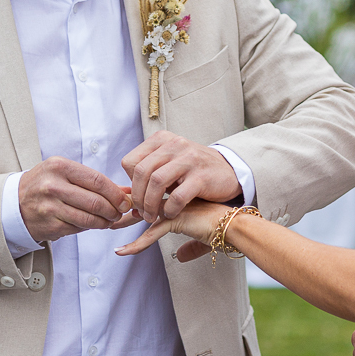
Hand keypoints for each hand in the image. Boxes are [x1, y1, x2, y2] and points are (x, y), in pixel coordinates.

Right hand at [19, 156, 129, 242]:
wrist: (14, 203)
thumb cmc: (45, 184)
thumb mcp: (64, 172)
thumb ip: (94, 180)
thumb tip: (126, 191)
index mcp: (59, 166)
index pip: (97, 180)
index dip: (115, 193)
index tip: (124, 200)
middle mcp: (53, 186)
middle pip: (95, 201)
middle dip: (113, 209)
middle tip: (119, 212)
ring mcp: (50, 207)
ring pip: (89, 218)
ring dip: (105, 222)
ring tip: (110, 219)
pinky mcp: (50, 226)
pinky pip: (78, 228)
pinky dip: (91, 227)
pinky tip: (94, 224)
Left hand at [114, 199, 229, 260]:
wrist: (237, 224)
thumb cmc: (222, 225)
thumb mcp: (200, 232)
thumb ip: (188, 243)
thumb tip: (178, 257)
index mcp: (177, 189)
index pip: (148, 187)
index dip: (133, 195)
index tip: (120, 206)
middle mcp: (174, 193)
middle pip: (141, 194)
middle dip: (124, 206)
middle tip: (108, 217)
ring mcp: (175, 204)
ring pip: (143, 210)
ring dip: (126, 222)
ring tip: (111, 229)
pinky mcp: (179, 218)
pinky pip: (152, 232)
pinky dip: (137, 243)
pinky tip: (123, 251)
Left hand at [122, 131, 240, 222]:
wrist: (229, 171)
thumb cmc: (192, 171)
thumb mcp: (169, 164)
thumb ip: (148, 174)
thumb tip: (125, 197)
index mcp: (162, 140)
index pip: (130, 161)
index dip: (129, 183)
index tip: (137, 197)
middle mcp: (175, 144)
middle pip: (141, 172)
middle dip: (138, 197)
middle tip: (141, 213)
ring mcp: (189, 159)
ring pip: (157, 182)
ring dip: (150, 205)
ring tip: (152, 216)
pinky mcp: (201, 176)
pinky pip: (178, 196)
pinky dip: (170, 208)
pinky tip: (171, 213)